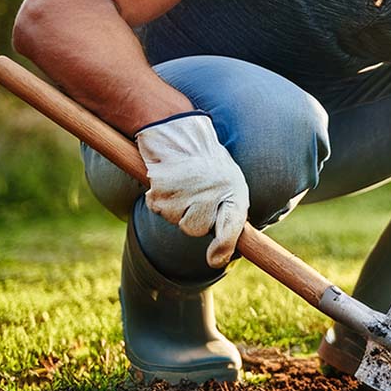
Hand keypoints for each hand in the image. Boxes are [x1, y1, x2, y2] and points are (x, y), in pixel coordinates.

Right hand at [136, 112, 248, 268]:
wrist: (178, 129)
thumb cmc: (206, 163)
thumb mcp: (229, 185)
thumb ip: (229, 217)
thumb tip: (219, 260)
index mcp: (234, 192)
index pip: (231, 225)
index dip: (224, 246)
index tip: (215, 260)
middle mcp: (212, 192)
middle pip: (194, 231)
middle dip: (191, 219)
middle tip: (194, 195)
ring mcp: (187, 190)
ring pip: (174, 220)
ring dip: (173, 207)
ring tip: (181, 183)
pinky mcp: (162, 187)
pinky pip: (156, 207)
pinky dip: (157, 198)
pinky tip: (166, 179)